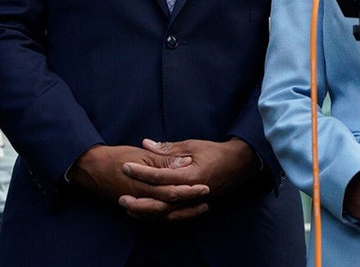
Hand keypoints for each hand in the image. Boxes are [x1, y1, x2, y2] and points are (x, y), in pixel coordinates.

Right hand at [70, 144, 206, 220]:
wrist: (89, 168)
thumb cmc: (115, 158)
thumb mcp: (140, 155)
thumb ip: (162, 160)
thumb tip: (185, 163)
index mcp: (143, 184)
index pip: (171, 191)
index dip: (189, 190)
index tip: (206, 185)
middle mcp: (141, 198)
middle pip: (170, 205)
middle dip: (190, 202)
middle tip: (207, 197)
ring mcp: (137, 204)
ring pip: (163, 214)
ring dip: (183, 212)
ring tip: (200, 207)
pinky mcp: (134, 207)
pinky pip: (154, 216)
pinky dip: (168, 215)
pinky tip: (180, 211)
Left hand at [118, 138, 261, 220]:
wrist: (238, 165)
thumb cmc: (215, 152)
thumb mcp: (192, 145)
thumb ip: (167, 148)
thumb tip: (146, 143)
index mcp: (191, 174)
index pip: (160, 176)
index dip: (141, 172)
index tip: (125, 166)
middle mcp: (191, 192)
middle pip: (160, 202)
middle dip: (139, 200)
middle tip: (121, 196)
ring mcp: (193, 202)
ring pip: (165, 213)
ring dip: (145, 212)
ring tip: (127, 207)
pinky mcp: (193, 206)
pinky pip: (172, 215)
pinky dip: (157, 215)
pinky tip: (143, 213)